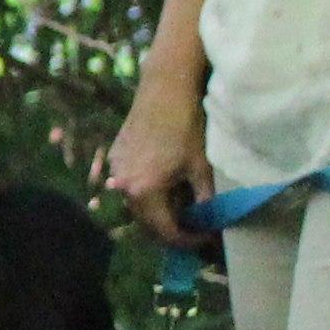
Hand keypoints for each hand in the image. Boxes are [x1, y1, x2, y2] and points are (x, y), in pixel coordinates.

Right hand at [99, 76, 211, 251]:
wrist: (164, 89)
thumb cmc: (186, 126)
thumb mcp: (201, 167)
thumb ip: (206, 200)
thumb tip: (213, 222)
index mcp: (145, 192)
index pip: (166, 232)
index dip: (188, 240)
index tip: (206, 238)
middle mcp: (125, 186)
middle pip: (147, 223)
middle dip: (171, 229)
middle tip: (195, 227)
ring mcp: (117, 170)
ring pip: (137, 205)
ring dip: (158, 211)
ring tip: (182, 204)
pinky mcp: (116, 156)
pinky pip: (130, 185)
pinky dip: (148, 192)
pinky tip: (165, 182)